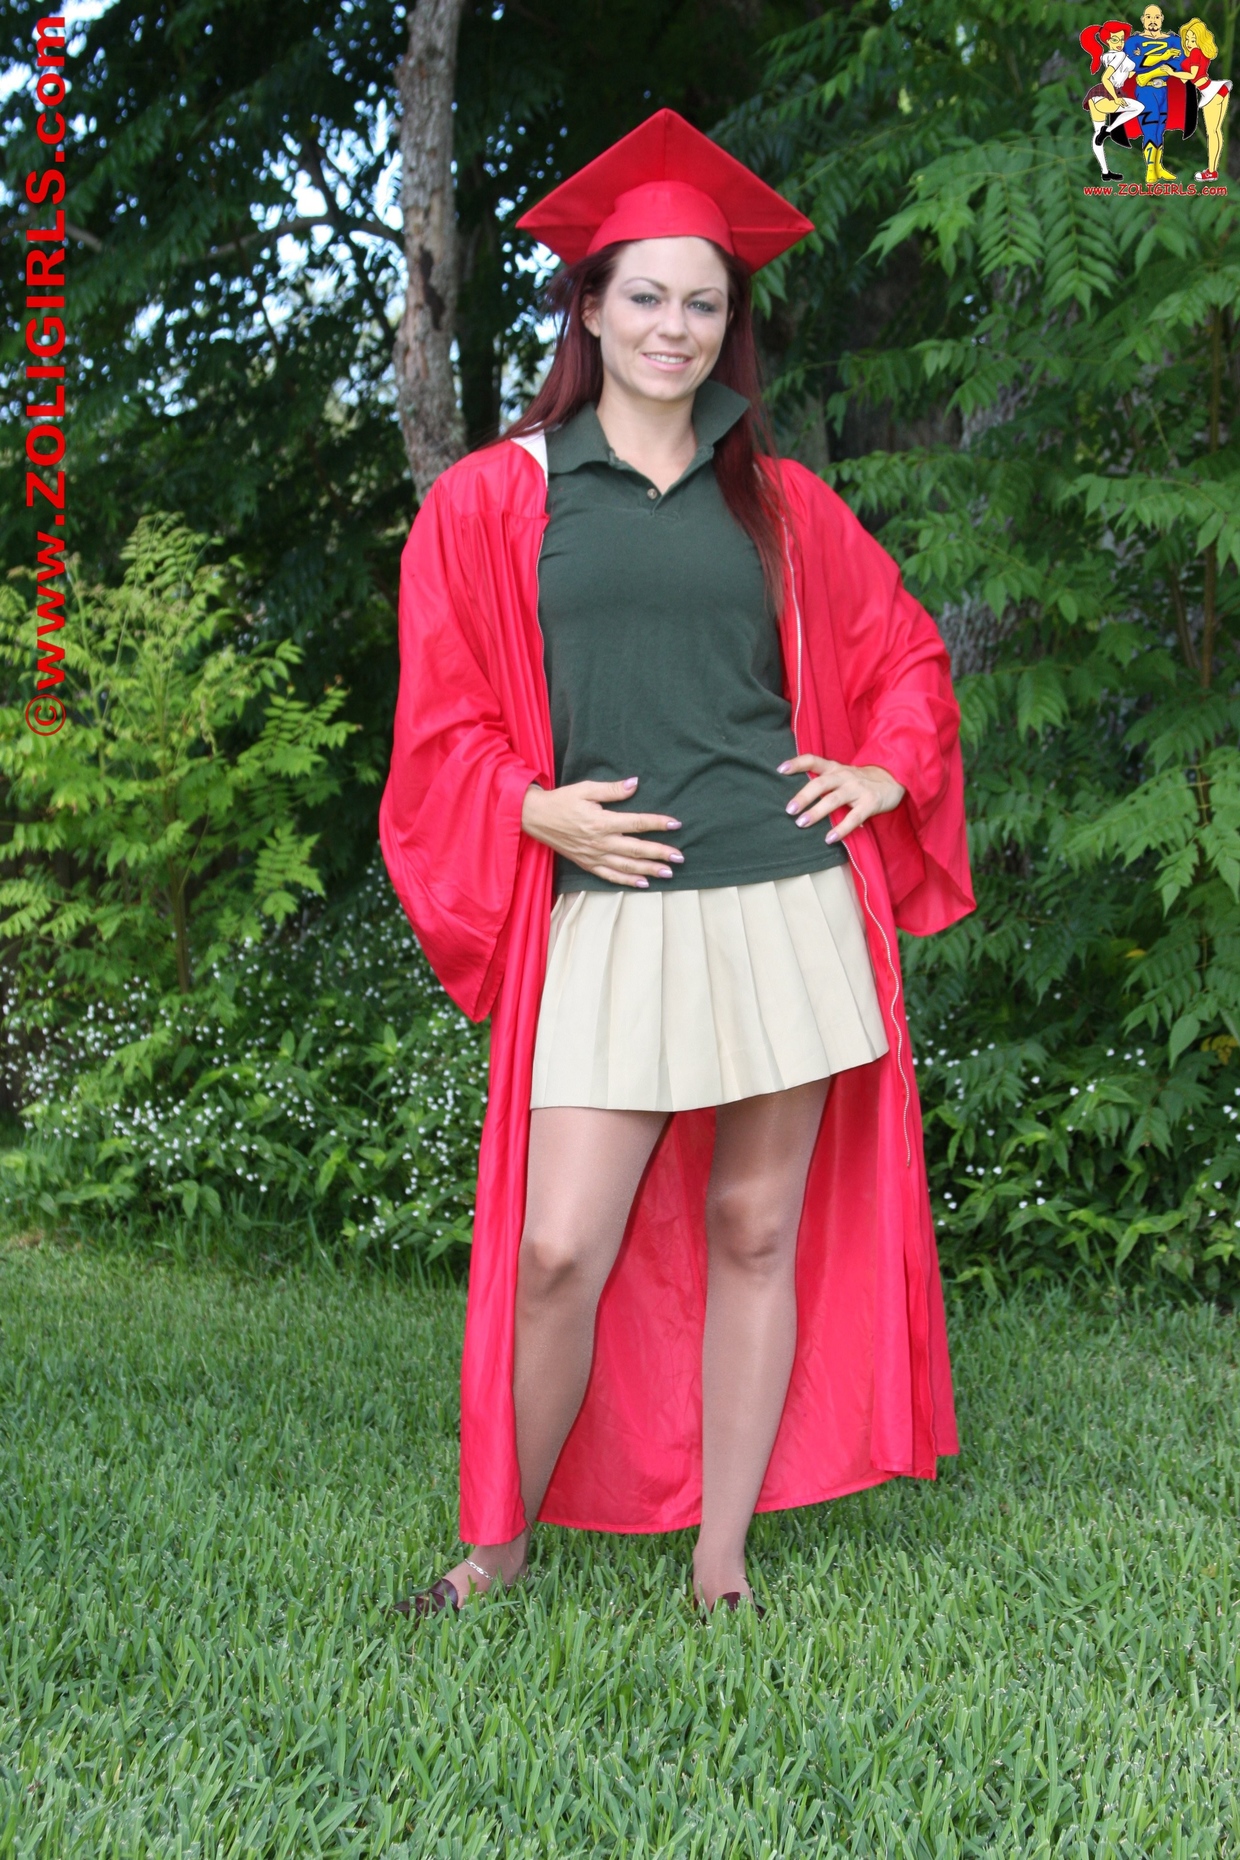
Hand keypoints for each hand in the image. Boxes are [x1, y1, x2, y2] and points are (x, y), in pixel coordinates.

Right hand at [521, 777, 683, 888]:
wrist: (536, 817)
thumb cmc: (562, 801)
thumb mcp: (586, 789)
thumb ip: (612, 789)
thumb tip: (634, 784)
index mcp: (601, 821)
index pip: (636, 823)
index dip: (657, 823)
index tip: (676, 824)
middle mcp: (600, 842)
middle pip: (636, 849)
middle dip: (660, 853)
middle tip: (680, 857)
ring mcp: (594, 856)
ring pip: (626, 867)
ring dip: (649, 870)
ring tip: (668, 872)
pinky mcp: (587, 864)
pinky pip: (610, 876)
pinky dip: (627, 882)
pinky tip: (643, 884)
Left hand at [778, 755, 905, 843]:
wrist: (893, 778)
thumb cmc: (861, 781)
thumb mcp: (842, 775)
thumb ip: (824, 781)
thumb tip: (797, 798)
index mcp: (835, 769)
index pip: (814, 760)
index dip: (797, 763)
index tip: (780, 769)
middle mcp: (844, 776)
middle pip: (820, 784)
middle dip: (803, 796)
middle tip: (789, 810)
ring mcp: (858, 789)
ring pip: (834, 800)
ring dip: (817, 812)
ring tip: (801, 823)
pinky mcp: (870, 802)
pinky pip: (854, 817)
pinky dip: (841, 829)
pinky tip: (829, 838)